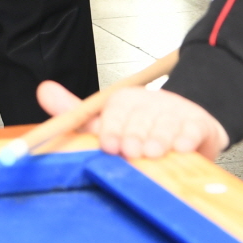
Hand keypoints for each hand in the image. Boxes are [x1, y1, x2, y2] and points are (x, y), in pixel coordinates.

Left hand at [36, 80, 228, 161]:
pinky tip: (182, 147)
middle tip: (131, 151)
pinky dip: (188, 138)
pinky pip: (194, 129)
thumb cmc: (137, 128)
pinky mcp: (199, 125)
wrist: (183, 124)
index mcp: (125, 100)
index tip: (108, 144)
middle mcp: (151, 103)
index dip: (112, 127)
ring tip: (153, 153)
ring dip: (159, 138)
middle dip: (135, 134)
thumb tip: (42, 90)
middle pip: (142, 117)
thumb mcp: (104, 122)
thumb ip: (74, 112)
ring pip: (166, 124)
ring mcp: (177, 113)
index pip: (117, 110)